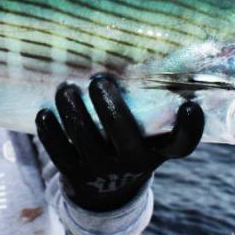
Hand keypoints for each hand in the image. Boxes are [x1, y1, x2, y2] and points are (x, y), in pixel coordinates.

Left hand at [36, 74, 203, 211]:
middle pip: (123, 132)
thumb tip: (145, 47)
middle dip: (108, 103)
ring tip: (66, 89)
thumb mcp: (149, 130)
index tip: (190, 106)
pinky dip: (51, 131)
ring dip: (73, 109)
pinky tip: (45, 113)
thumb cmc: (132, 140)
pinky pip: (59, 153)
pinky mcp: (76, 175)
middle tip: (98, 81)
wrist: (107, 188)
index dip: (190, 128)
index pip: (182, 143)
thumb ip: (150, 102)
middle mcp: (135, 163)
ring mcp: (104, 172)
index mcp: (159, 150)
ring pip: (84, 138)